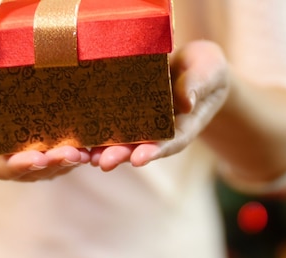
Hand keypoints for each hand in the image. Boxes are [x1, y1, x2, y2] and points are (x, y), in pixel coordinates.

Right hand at [0, 70, 89, 180]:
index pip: (5, 167)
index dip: (21, 165)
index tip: (36, 159)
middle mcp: (12, 161)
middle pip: (36, 169)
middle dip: (55, 163)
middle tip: (73, 155)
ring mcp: (29, 155)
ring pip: (53, 163)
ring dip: (70, 159)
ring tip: (87, 151)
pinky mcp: (44, 144)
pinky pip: (61, 150)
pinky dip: (76, 147)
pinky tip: (92, 140)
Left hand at [90, 40, 229, 170]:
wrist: (195, 65)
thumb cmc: (207, 70)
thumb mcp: (209, 73)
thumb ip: (199, 85)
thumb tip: (187, 102)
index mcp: (183, 126)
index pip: (170, 142)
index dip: (154, 151)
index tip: (139, 159)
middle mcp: (160, 130)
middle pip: (140, 147)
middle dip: (121, 155)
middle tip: (102, 163)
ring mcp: (142, 122)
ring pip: (121, 140)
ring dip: (103, 150)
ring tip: (85, 157)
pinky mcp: (127, 110)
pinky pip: (110, 122)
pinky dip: (94, 131)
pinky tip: (77, 138)